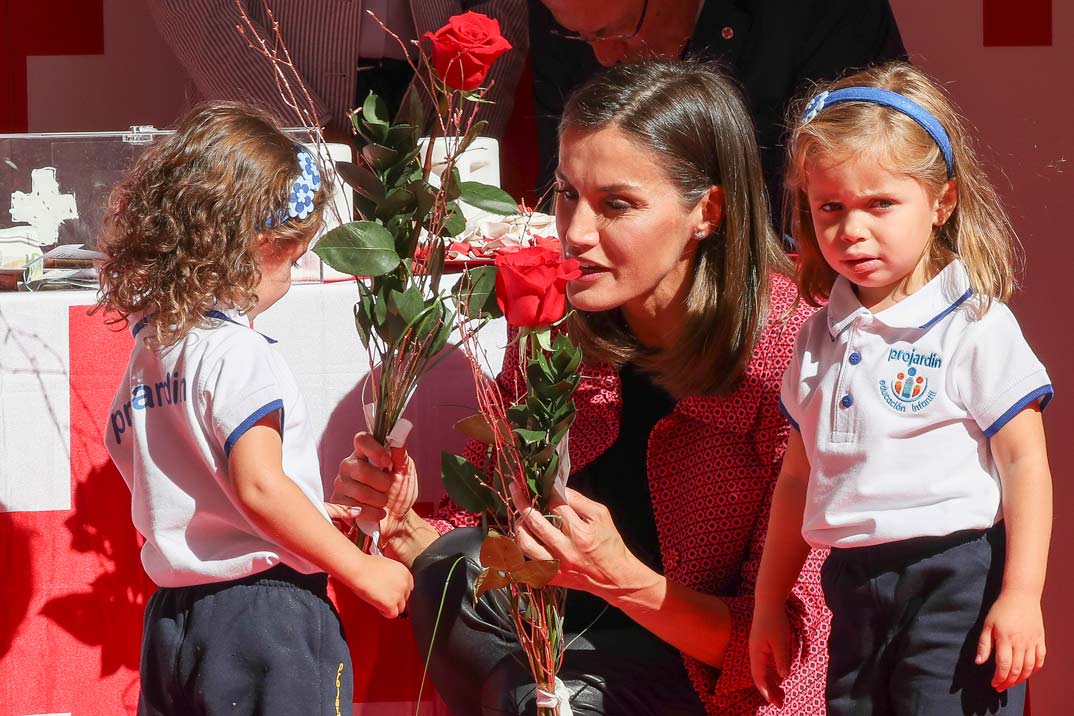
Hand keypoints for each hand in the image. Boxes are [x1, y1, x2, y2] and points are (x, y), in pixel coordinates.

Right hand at [333, 432, 417, 539]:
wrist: (398, 519)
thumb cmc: (401, 491)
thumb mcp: (405, 471)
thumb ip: (399, 453)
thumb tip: (401, 430)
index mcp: (365, 453)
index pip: (361, 440)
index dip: (373, 449)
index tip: (387, 462)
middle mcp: (349, 465)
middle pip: (360, 469)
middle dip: (382, 483)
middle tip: (388, 487)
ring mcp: (341, 484)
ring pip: (359, 491)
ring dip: (379, 500)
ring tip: (384, 501)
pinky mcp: (338, 503)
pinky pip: (355, 508)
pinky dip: (373, 513)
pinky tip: (377, 512)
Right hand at [349, 554, 413, 618]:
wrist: (359, 569)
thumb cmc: (367, 565)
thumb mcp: (387, 565)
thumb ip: (394, 575)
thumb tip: (392, 584)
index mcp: (405, 572)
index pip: (408, 588)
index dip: (399, 592)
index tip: (392, 593)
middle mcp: (405, 583)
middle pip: (405, 598)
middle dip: (395, 599)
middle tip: (383, 597)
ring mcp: (399, 594)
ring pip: (400, 608)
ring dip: (390, 606)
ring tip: (379, 601)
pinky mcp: (391, 604)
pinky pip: (392, 614)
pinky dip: (385, 612)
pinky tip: (378, 605)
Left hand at [513, 486, 655, 599]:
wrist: (614, 577)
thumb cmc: (609, 544)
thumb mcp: (601, 515)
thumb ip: (579, 500)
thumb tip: (557, 488)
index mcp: (579, 533)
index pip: (554, 505)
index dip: (543, 490)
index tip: (534, 482)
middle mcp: (565, 550)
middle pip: (534, 521)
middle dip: (521, 501)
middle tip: (516, 489)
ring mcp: (555, 565)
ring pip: (525, 543)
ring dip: (518, 526)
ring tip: (520, 516)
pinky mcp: (550, 577)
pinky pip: (525, 564)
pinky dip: (519, 550)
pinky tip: (521, 538)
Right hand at [749, 605, 791, 705]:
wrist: (768, 602)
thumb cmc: (774, 620)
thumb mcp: (781, 641)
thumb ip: (782, 659)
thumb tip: (784, 676)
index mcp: (757, 653)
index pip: (759, 676)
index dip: (765, 690)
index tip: (772, 701)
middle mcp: (755, 653)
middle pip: (760, 676)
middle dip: (770, 691)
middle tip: (780, 703)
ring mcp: (758, 649)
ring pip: (764, 671)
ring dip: (772, 684)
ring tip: (781, 695)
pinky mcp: (763, 645)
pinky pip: (766, 664)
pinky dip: (772, 674)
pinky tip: (780, 679)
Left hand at [976, 589, 1045, 689]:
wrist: (1021, 596)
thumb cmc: (1001, 609)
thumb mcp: (987, 624)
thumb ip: (984, 644)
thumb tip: (979, 662)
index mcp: (1005, 639)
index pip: (1004, 665)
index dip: (999, 678)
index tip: (993, 684)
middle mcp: (1021, 643)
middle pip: (1017, 669)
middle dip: (1008, 682)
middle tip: (1000, 687)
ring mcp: (1033, 642)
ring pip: (1030, 668)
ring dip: (1021, 679)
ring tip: (1011, 683)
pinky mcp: (1040, 640)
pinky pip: (1041, 660)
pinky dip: (1035, 670)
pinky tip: (1027, 674)